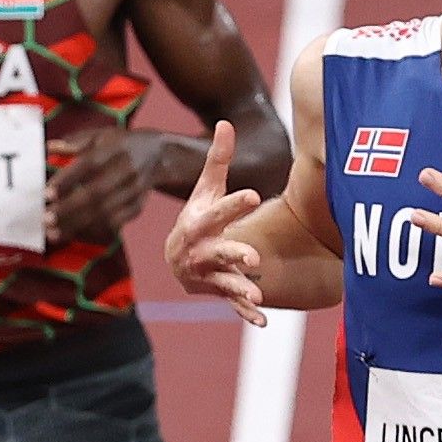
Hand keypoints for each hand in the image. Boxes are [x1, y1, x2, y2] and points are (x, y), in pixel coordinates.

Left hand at [45, 126, 157, 244]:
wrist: (159, 155)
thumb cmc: (122, 144)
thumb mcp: (101, 135)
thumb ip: (75, 142)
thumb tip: (49, 148)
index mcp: (115, 148)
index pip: (89, 164)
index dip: (68, 180)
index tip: (47, 193)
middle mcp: (126, 170)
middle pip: (96, 193)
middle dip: (69, 209)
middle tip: (46, 219)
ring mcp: (134, 190)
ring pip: (104, 212)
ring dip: (78, 224)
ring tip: (55, 233)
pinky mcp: (137, 206)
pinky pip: (115, 222)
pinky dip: (94, 230)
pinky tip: (75, 234)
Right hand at [165, 122, 266, 326]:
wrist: (179, 259)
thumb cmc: (198, 218)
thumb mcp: (205, 190)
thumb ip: (218, 160)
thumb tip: (226, 122)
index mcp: (201, 223)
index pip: (219, 210)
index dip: (235, 204)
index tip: (254, 195)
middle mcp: (203, 250)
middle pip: (218, 251)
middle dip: (234, 252)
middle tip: (253, 255)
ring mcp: (210, 273)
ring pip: (226, 281)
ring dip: (240, 288)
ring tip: (257, 293)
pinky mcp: (220, 291)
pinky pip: (233, 304)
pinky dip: (246, 313)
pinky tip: (263, 320)